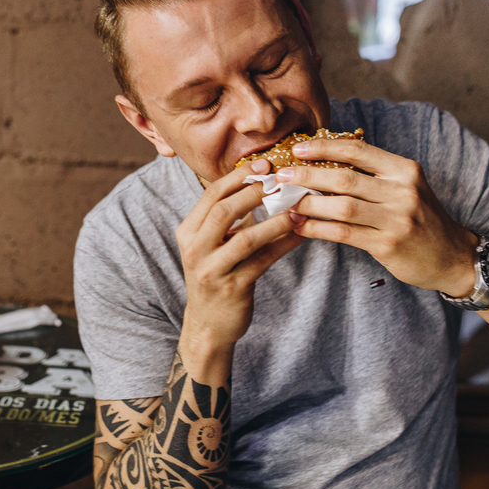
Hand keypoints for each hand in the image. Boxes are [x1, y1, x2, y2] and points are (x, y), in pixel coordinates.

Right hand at [176, 159, 304, 351]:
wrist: (208, 324)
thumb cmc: (216, 276)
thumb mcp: (211, 245)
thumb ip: (228, 219)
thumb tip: (262, 183)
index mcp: (188, 232)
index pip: (211, 195)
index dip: (239, 177)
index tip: (265, 164)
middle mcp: (195, 249)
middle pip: (224, 210)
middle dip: (255, 191)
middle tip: (283, 181)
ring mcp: (211, 270)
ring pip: (246, 238)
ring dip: (276, 221)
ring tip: (298, 209)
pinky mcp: (232, 289)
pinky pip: (263, 261)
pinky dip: (284, 245)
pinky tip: (301, 235)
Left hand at [279, 138, 476, 295]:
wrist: (452, 256)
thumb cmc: (420, 218)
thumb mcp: (405, 187)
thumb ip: (373, 175)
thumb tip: (322, 162)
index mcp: (404, 169)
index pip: (358, 149)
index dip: (324, 147)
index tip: (297, 148)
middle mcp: (402, 191)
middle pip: (344, 177)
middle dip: (307, 175)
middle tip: (281, 175)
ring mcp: (396, 219)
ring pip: (341, 206)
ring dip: (308, 203)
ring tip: (286, 202)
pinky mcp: (388, 245)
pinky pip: (343, 233)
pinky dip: (317, 228)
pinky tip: (299, 226)